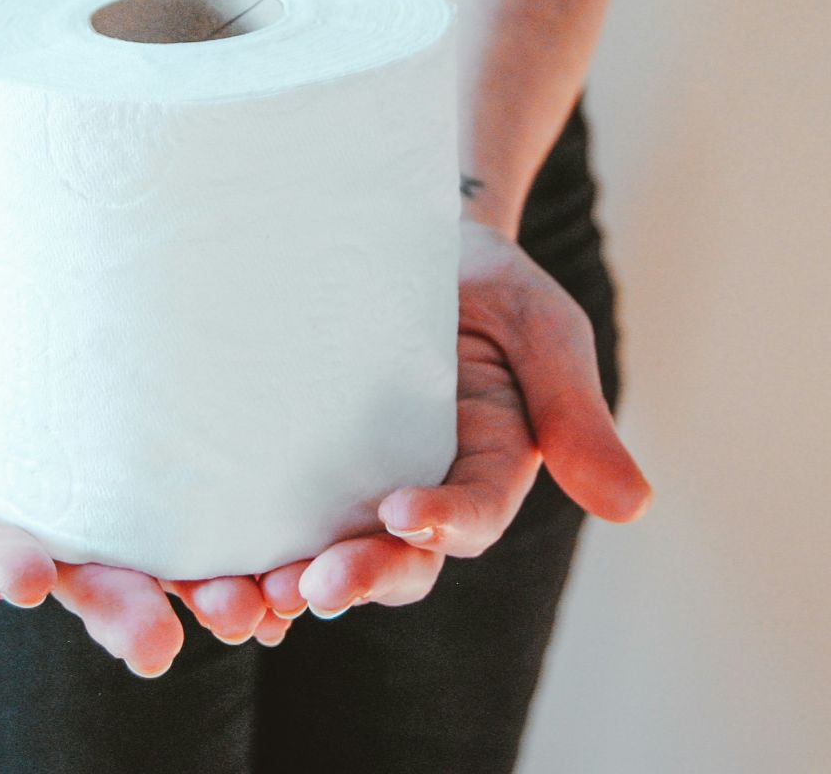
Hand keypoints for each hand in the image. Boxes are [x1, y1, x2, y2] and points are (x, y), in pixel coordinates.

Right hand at [0, 280, 278, 675]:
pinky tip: (296, 587)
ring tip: (247, 616)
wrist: (65, 263)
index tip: (32, 575)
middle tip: (153, 643)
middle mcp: (60, 521)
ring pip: (169, 571)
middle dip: (117, 612)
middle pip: (87, 578)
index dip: (2, 566)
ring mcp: (134, 509)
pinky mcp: (199, 484)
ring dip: (206, 600)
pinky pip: (231, 534)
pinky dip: (261, 564)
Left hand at [253, 219, 652, 618]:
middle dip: (358, 577)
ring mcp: (350, 483)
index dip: (444, 524)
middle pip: (397, 559)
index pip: (473, 514)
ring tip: (247, 599)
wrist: (396, 231)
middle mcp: (419, 489)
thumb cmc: (483, 281)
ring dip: (287, 587)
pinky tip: (196, 579)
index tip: (404, 514)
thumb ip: (577, 412)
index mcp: (487, 465)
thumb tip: (634, 507)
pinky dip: (238, 557)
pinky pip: (267, 523)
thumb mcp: (541, 326)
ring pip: (326, 556)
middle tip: (311, 587)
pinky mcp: (289, 468)